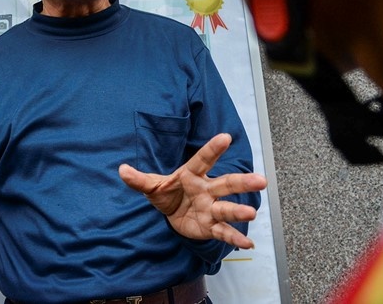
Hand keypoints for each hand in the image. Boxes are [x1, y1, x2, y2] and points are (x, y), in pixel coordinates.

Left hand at [119, 133, 266, 248]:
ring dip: (239, 211)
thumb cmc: (167, 193)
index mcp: (192, 175)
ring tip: (251, 212)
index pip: (203, 160)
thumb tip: (121, 170)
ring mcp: (211, 208)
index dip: (213, 149)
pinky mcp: (211, 226)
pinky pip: (224, 232)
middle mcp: (207, 190)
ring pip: (227, 208)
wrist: (173, 213)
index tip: (225, 137)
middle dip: (242, 182)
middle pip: (226, 184)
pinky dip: (235, 238)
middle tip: (261, 180)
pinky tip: (248, 244)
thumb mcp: (151, 186)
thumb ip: (138, 179)